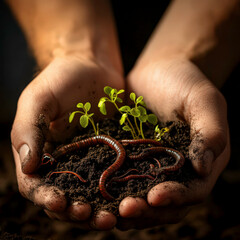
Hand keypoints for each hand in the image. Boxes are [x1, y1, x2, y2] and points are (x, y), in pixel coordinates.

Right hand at [11, 54, 123, 229]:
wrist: (94, 66)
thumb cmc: (63, 78)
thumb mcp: (40, 98)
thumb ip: (29, 128)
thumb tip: (27, 167)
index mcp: (41, 153)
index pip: (36, 185)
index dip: (46, 198)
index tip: (60, 202)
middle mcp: (64, 162)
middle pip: (66, 197)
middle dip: (76, 211)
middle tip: (92, 216)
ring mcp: (89, 159)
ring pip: (91, 193)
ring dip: (99, 209)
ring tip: (111, 217)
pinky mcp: (110, 153)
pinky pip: (113, 177)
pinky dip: (119, 191)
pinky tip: (130, 198)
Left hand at [117, 58, 229, 229]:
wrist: (158, 70)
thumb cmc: (184, 81)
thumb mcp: (203, 100)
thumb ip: (210, 133)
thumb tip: (203, 169)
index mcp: (201, 159)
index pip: (193, 189)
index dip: (176, 198)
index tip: (155, 198)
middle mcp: (178, 168)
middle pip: (166, 201)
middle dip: (148, 209)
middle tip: (126, 210)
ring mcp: (153, 164)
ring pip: (143, 194)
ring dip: (128, 205)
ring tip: (110, 212)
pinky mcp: (132, 156)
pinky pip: (123, 177)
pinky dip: (113, 189)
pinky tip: (98, 194)